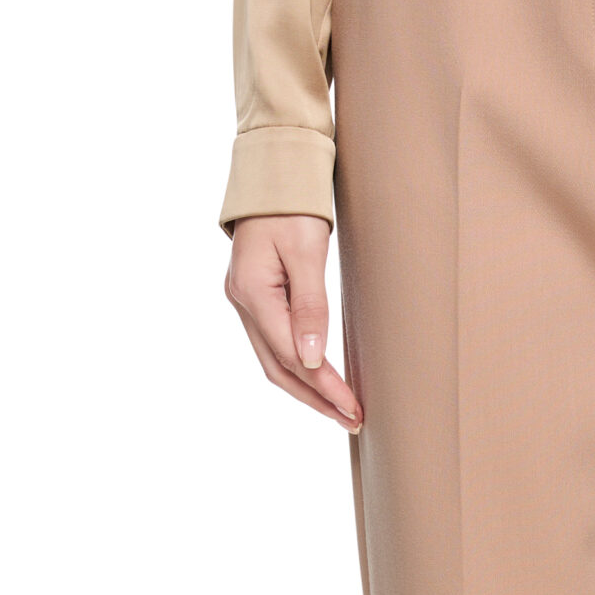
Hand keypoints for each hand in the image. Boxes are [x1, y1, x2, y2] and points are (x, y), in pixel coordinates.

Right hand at [224, 215, 362, 430]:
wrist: (271, 175)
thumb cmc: (292, 206)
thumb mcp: (307, 251)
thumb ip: (310, 305)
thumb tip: (313, 358)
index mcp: (253, 292)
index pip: (292, 354)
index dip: (324, 385)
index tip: (352, 406)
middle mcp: (242, 302)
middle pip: (278, 367)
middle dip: (316, 398)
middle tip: (352, 419)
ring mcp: (245, 302)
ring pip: (274, 360)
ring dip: (307, 388)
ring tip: (340, 410)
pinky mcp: (255, 299)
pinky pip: (274, 343)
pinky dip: (298, 367)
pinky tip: (319, 380)